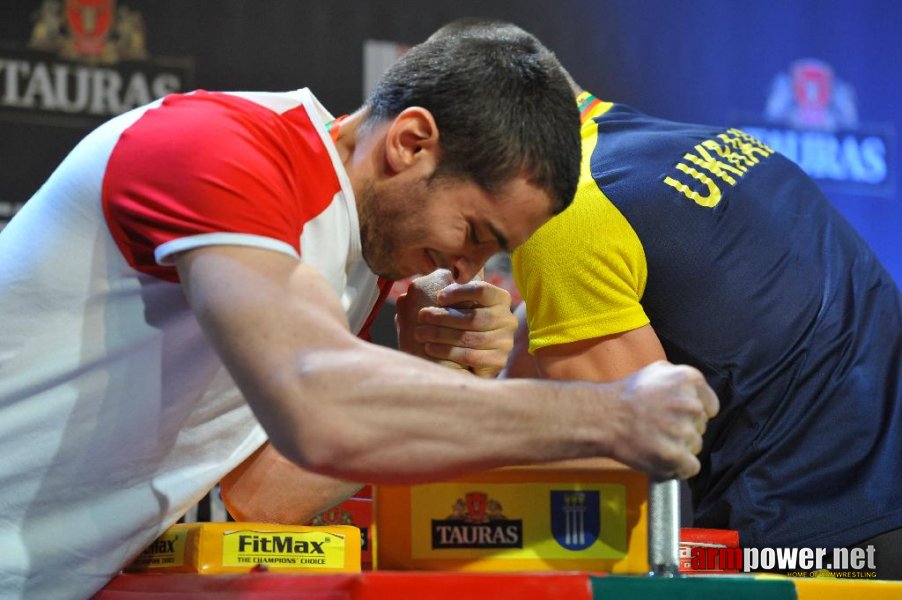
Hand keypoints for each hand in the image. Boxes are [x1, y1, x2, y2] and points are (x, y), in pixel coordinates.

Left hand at [395, 269, 516, 376]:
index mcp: (501, 299)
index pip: (482, 290)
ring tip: (420, 333)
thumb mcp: (457, 304)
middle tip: (421, 316)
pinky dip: (447, 352)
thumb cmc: (458, 325)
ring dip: (440, 335)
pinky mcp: (499, 362)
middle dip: (443, 316)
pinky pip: (471, 356)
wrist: (468, 361)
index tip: (438, 297)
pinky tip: (430, 348)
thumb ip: (453, 285)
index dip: (459, 292)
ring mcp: (506, 342)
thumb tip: (456, 262)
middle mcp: (508, 319)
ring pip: (469, 337)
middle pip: (473, 317)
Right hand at [606, 361, 718, 479]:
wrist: (604, 417)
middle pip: (701, 426)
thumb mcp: (656, 371)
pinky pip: (691, 467)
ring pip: (695, 446)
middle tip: (661, 427)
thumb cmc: (626, 395)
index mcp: (688, 380)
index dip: (694, 413)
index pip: (710, 406)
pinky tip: (662, 458)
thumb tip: (697, 394)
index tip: (678, 415)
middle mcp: (691, 404)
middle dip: (685, 428)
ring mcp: (684, 431)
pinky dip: (678, 467)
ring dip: (679, 447)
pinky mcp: (676, 455)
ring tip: (656, 441)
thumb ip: (682, 380)